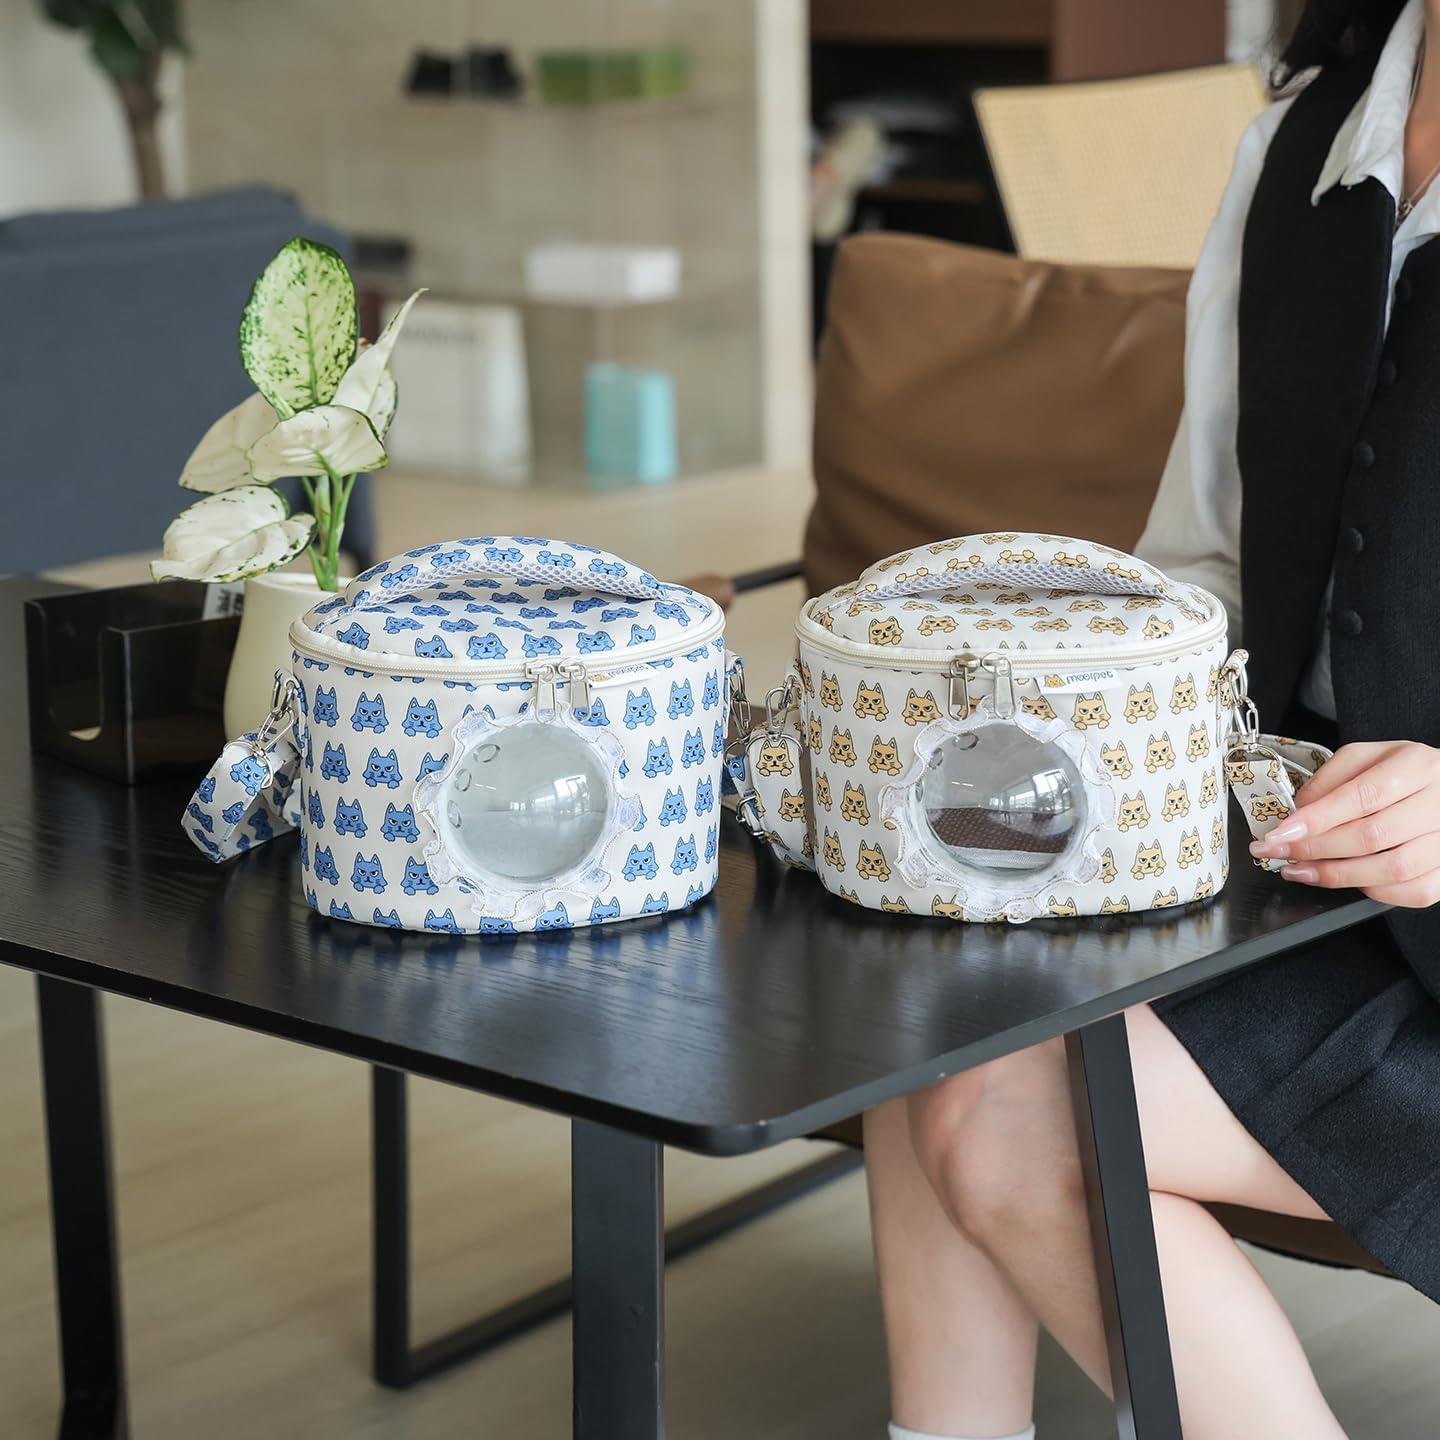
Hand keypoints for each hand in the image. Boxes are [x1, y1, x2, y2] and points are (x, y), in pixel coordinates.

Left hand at [1249, 741, 1439, 906]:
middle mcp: (1439, 803)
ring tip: (1302, 871)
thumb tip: (1299, 811)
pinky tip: (1349, 881)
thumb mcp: (1366, 758)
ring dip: (1338, 875)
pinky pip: (1416, 892)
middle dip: (1315, 849)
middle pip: (1373, 835)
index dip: (1317, 819)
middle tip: (1279, 852)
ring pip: (1393, 869)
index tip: (1281, 832)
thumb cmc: (1405, 772)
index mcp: (1417, 766)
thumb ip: (1329, 779)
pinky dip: (1376, 891)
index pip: (1362, 796)